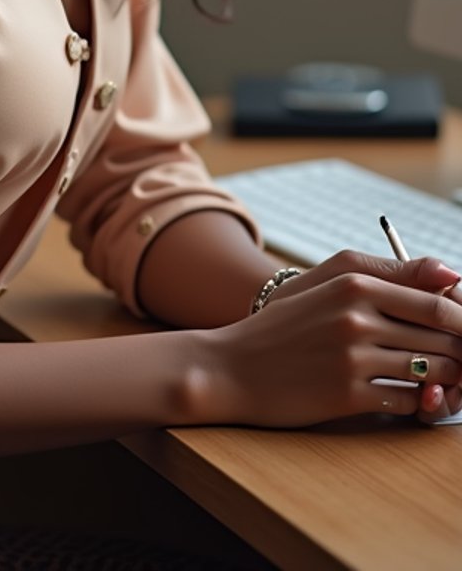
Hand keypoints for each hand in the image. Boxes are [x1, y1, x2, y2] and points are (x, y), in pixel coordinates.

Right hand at [198, 254, 461, 427]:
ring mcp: (352, 360)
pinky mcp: (348, 397)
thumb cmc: (287, 322)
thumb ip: (390, 270)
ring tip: (442, 378)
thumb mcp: (329, 280)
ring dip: (447, 379)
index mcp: (355, 284)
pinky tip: (409, 396)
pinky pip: (408, 402)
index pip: (439, 302)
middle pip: (443, 338)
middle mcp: (356, 319)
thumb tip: (451, 274)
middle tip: (460, 358)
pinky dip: (418, 403)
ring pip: (432, 371)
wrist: (235, 365)